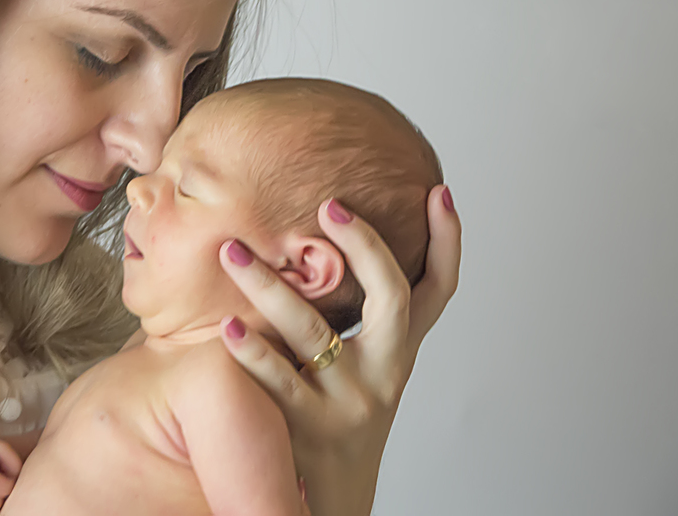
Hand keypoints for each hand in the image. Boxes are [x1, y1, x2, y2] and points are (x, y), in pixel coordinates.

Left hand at [218, 185, 460, 515]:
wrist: (329, 500)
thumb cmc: (339, 417)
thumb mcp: (362, 367)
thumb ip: (354, 316)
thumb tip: (325, 244)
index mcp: (399, 352)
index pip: (439, 291)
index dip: (448, 243)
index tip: (439, 192)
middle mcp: (384, 372)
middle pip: (392, 299)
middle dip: (366, 246)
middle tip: (330, 205)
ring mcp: (348, 400)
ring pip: (314, 332)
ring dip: (272, 287)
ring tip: (233, 252)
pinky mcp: (308, 428)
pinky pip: (278, 379)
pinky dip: (253, 351)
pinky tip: (229, 325)